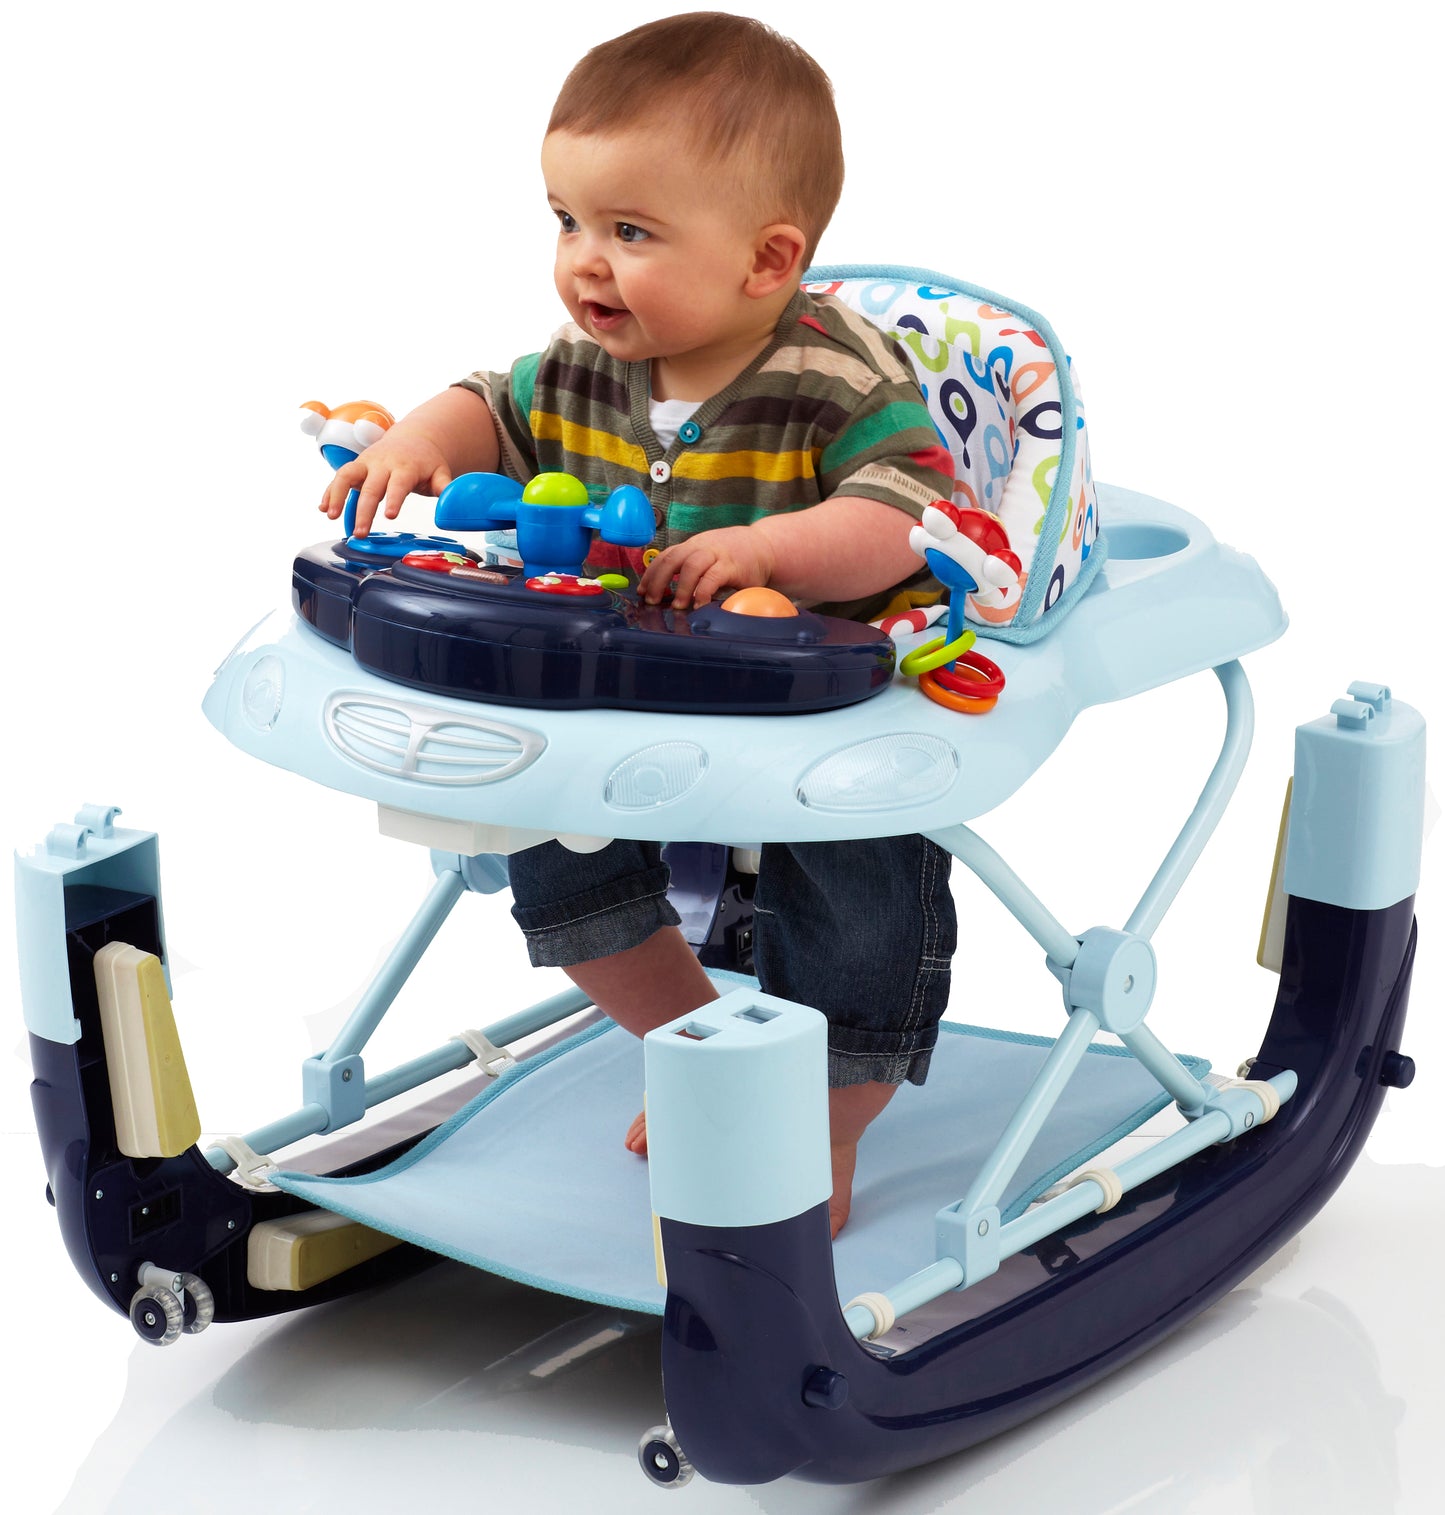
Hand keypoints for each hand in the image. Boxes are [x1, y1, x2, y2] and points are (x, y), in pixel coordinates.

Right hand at [319, 431, 454, 536]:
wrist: (413, 438)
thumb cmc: (426, 461)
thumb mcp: (440, 472)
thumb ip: (444, 487)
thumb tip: (451, 504)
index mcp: (405, 467)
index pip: (398, 484)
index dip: (393, 499)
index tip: (390, 516)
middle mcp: (382, 463)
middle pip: (370, 487)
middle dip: (364, 510)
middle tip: (361, 533)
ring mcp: (366, 463)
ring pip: (346, 475)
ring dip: (336, 495)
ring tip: (329, 515)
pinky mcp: (356, 466)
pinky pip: (339, 478)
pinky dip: (329, 491)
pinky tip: (323, 507)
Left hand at [636, 526, 776, 608]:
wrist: (765, 546)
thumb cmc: (734, 557)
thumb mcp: (709, 558)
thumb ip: (691, 571)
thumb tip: (667, 594)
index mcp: (693, 546)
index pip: (665, 557)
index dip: (651, 574)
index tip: (642, 592)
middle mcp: (702, 547)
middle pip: (673, 559)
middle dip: (659, 580)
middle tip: (652, 601)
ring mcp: (717, 555)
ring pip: (692, 566)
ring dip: (681, 587)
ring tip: (677, 606)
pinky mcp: (733, 566)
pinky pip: (713, 577)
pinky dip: (703, 592)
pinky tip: (699, 605)